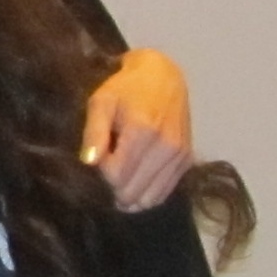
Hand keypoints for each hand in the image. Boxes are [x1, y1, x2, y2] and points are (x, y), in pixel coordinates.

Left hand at [81, 48, 193, 211]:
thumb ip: (94, 132)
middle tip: (107, 168)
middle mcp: (166, 147)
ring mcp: (180, 156)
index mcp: (143, 131)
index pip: (116, 176)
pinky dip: (146, 195)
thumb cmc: (125, 89)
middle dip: (112, 187)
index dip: (100, 173)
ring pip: (148, 199)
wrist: (164, 77)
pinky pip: (163, 194)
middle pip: (131, 192)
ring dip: (129, 196)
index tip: (99, 157)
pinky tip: (134, 182)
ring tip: (119, 177)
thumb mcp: (101, 102)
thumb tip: (89, 162)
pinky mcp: (187, 161)